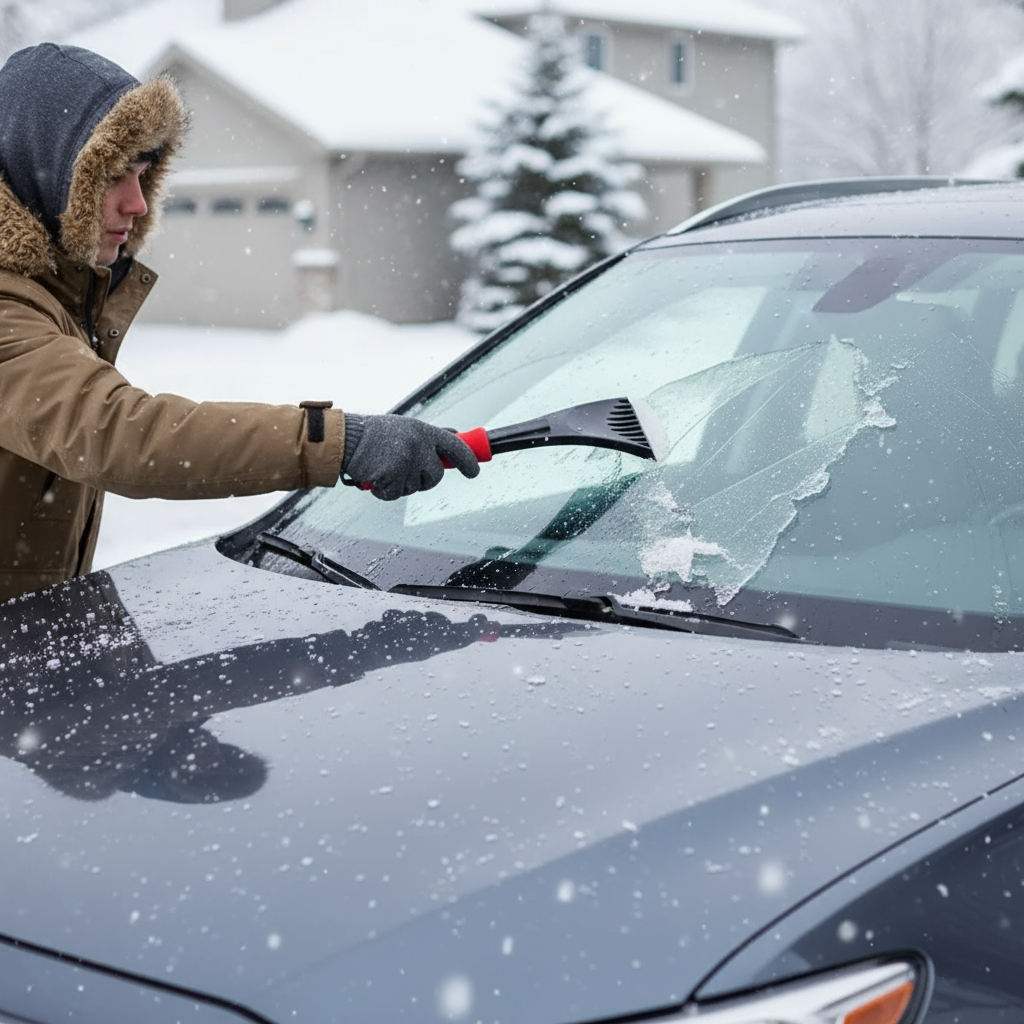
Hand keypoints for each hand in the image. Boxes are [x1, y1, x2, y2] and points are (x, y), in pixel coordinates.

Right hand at [342, 414, 479, 500]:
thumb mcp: (405, 427)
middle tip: (404, 471)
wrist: (344, 438)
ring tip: (383, 467)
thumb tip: (455, 435)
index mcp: (423, 430)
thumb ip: (429, 436)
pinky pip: (395, 494)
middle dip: (423, 480)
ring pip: (414, 487)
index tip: (474, 472)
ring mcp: (406, 460)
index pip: (456, 446)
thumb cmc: (373, 435)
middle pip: (435, 476)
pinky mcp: (392, 474)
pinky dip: (384, 492)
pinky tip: (375, 477)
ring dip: (399, 484)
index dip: (468, 461)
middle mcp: (419, 444)